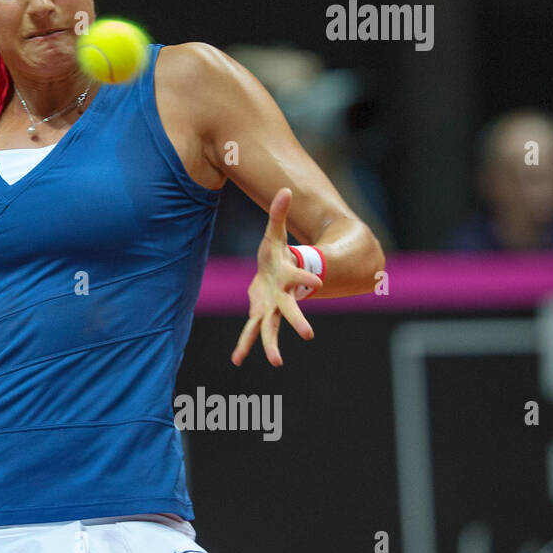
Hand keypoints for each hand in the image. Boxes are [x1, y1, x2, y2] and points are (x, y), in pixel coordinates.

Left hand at [230, 187, 322, 366]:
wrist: (277, 273)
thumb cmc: (278, 254)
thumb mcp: (275, 233)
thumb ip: (279, 214)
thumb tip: (284, 190)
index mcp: (289, 276)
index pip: (300, 277)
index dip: (307, 279)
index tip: (316, 283)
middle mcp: (283, 296)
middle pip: (291, 310)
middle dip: (298, 321)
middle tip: (308, 335)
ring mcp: (272, 308)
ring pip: (271, 328)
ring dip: (271, 344)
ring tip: (276, 362)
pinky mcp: (259, 314)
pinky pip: (251, 331)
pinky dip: (244, 345)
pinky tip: (236, 360)